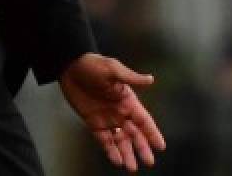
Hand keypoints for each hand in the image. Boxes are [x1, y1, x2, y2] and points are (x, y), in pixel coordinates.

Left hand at [58, 54, 165, 170]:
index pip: (144, 120)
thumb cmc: (94, 66)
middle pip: (135, 134)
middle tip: (149, 162)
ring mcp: (108, 119)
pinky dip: (110, 151)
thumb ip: (132, 78)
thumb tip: (151, 80)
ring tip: (132, 168)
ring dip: (127, 153)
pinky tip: (117, 161)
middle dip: (142, 148)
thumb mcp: (113, 69)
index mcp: (128, 100)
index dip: (152, 133)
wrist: (71, 68)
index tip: (161, 146)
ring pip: (121, 140)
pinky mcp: (94, 123)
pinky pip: (104, 140)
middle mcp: (121, 112)